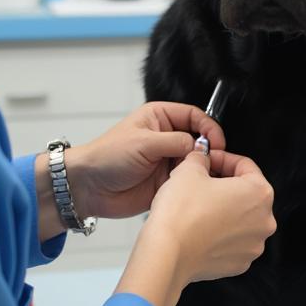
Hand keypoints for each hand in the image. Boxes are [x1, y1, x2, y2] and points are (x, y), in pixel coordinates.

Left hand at [66, 102, 225, 219]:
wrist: (88, 188)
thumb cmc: (107, 157)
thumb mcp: (143, 143)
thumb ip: (175, 141)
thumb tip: (200, 145)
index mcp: (160, 118)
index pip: (194, 116)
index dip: (208, 127)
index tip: (216, 142)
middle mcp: (166, 138)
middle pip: (199, 139)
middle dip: (207, 150)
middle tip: (210, 161)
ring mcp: (167, 160)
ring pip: (196, 162)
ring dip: (200, 168)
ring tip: (202, 176)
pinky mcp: (167, 182)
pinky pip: (188, 181)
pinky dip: (193, 184)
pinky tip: (193, 187)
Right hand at [116, 147, 276, 305]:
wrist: (166, 254)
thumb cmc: (180, 214)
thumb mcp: (189, 169)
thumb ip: (201, 158)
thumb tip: (202, 158)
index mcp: (260, 193)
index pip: (245, 165)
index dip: (222, 158)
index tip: (208, 160)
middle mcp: (264, 221)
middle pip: (245, 193)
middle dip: (224, 184)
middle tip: (201, 181)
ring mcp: (253, 245)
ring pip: (240, 218)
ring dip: (223, 209)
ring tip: (198, 206)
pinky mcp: (239, 263)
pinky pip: (232, 240)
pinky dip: (220, 232)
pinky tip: (200, 227)